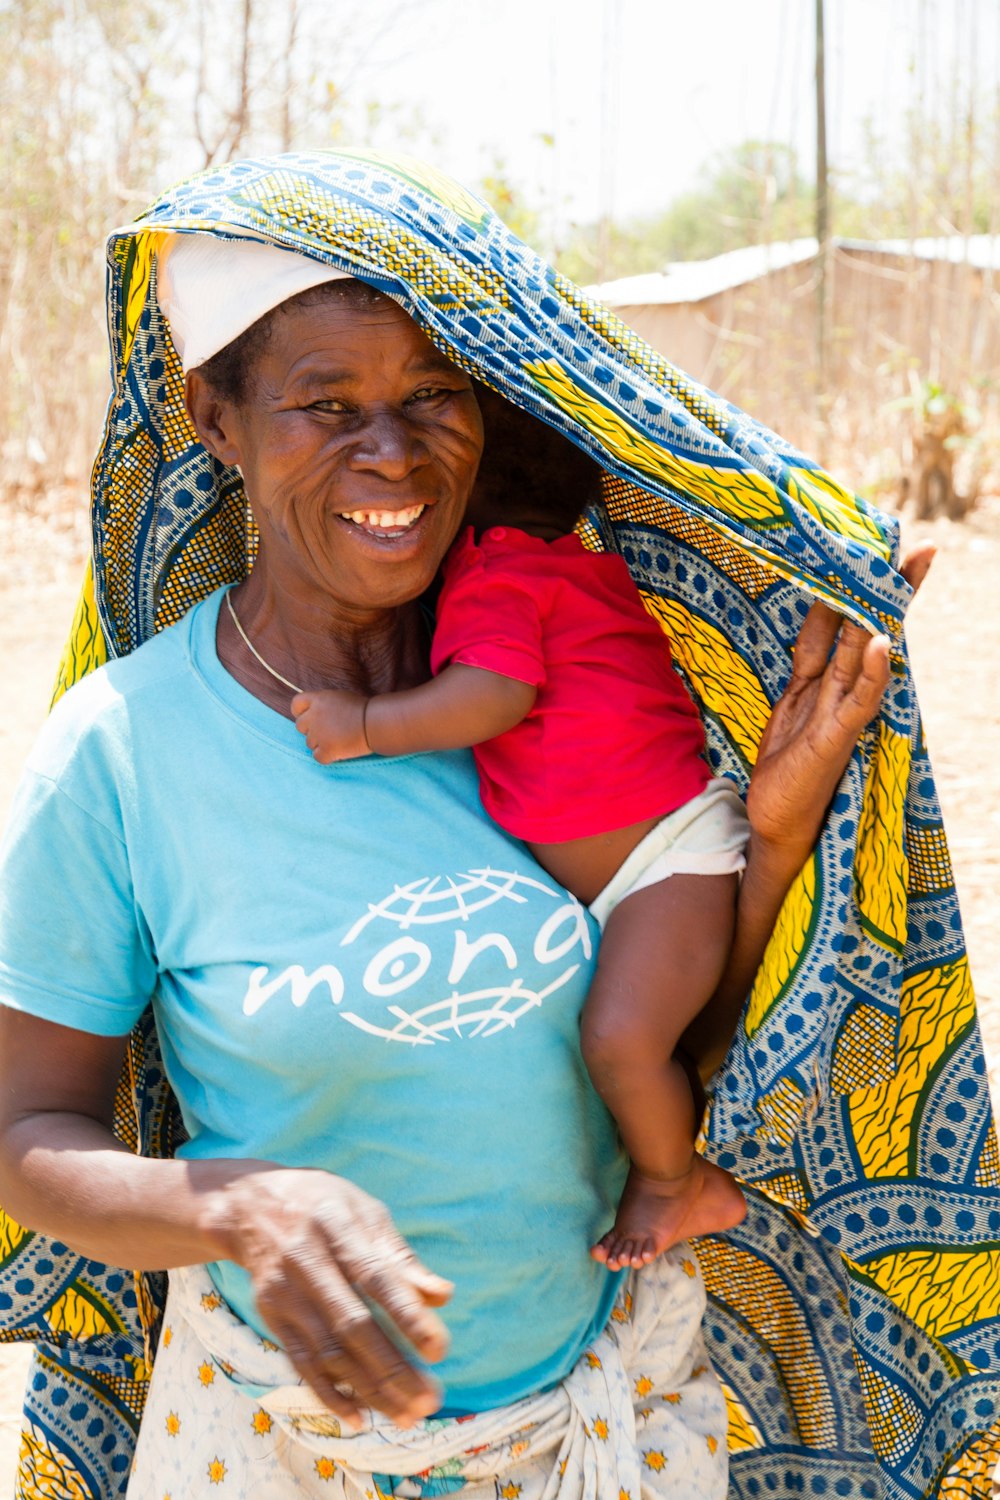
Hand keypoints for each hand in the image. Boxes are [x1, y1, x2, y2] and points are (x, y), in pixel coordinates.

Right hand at [204, 1168, 452, 1428]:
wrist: (250, 1204)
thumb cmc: (324, 1206)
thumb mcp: (363, 1210)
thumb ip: (400, 1255)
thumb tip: (443, 1296)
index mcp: (337, 1226)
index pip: (376, 1277)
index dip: (407, 1314)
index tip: (439, 1350)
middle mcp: (306, 1261)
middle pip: (351, 1324)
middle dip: (392, 1367)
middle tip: (430, 1400)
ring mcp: (284, 1293)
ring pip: (327, 1352)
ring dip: (368, 1390)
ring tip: (406, 1416)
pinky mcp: (271, 1316)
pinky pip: (301, 1362)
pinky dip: (329, 1394)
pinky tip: (360, 1417)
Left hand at [292, 689, 369, 763]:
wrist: (375, 723)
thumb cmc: (364, 709)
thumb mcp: (340, 697)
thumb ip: (324, 704)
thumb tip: (315, 713)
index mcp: (318, 700)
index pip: (296, 704)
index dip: (301, 712)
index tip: (310, 717)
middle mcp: (314, 716)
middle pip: (300, 726)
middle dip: (311, 730)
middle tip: (329, 732)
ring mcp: (319, 734)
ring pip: (309, 743)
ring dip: (321, 743)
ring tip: (338, 741)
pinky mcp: (326, 750)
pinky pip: (317, 757)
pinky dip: (326, 756)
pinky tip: (338, 752)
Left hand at [746, 545, 933, 856]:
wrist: (777, 822)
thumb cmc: (788, 766)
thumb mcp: (791, 699)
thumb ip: (809, 657)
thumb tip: (823, 609)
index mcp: (827, 679)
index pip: (847, 622)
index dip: (861, 587)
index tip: (884, 547)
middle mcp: (841, 693)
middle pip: (868, 630)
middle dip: (890, 590)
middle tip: (920, 548)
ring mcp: (842, 715)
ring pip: (865, 657)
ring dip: (883, 616)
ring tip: (906, 574)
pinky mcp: (836, 740)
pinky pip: (857, 703)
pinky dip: (869, 674)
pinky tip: (879, 645)